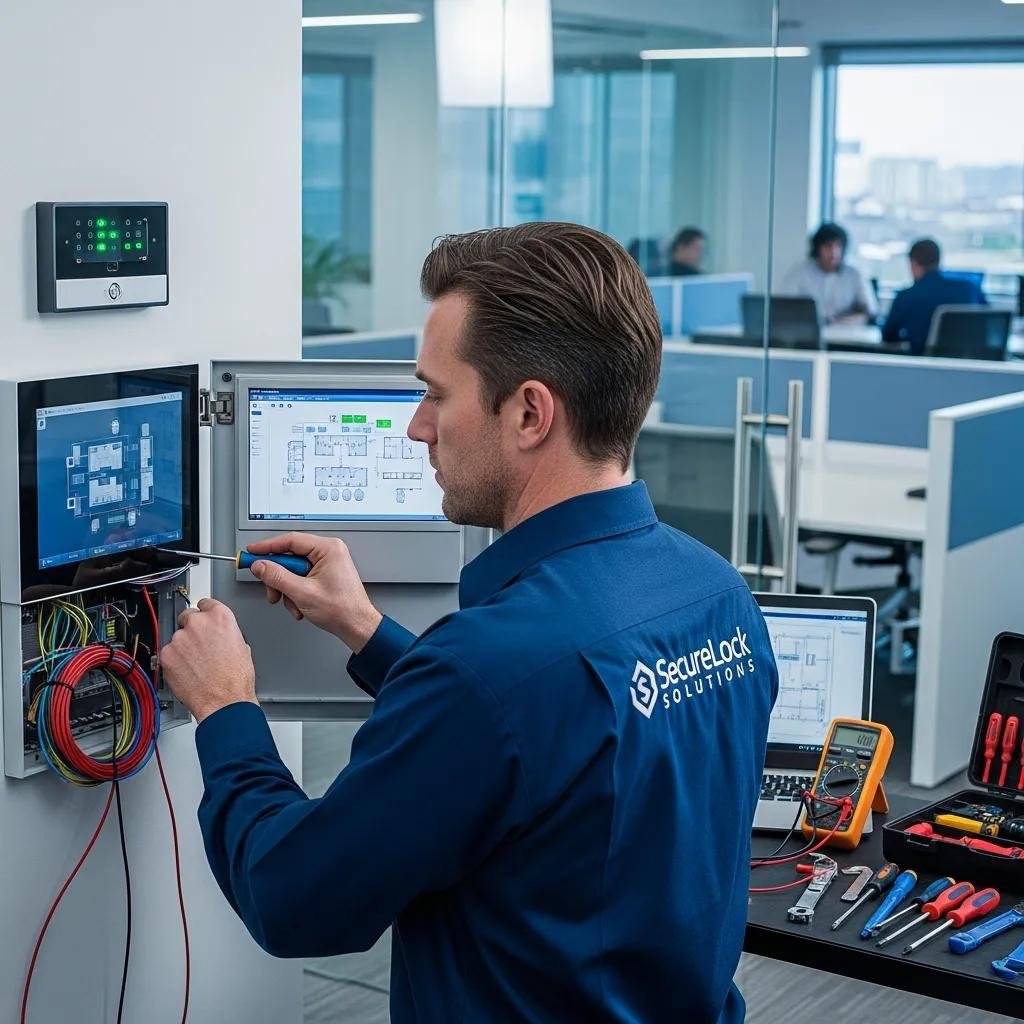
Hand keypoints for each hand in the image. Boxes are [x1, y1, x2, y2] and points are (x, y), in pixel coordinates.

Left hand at [160, 598, 257, 723]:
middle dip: (191, 628)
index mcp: (220, 617)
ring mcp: (180, 638)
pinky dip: (174, 661)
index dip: (205, 613)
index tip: (203, 619)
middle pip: (187, 616)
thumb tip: (216, 634)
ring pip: (176, 637)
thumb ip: (224, 632)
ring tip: (196, 664)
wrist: (225, 701)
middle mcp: (198, 623)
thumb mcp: (241, 645)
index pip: (205, 603)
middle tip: (199, 646)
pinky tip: (187, 671)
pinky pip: (167, 653)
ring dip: (182, 647)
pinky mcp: (167, 654)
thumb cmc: (236, 679)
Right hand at [245, 532, 381, 652]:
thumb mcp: (302, 592)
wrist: (357, 626)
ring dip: (287, 590)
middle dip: (278, 578)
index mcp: (328, 549)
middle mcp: (328, 552)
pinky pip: (300, 579)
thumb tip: (260, 566)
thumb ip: (277, 577)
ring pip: (293, 571)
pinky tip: (300, 606)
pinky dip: (295, 594)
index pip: (290, 540)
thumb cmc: (343, 609)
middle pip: (289, 558)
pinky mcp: (324, 575)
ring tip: (293, 604)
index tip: (251, 552)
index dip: (267, 546)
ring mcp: (326, 564)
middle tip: (271, 590)